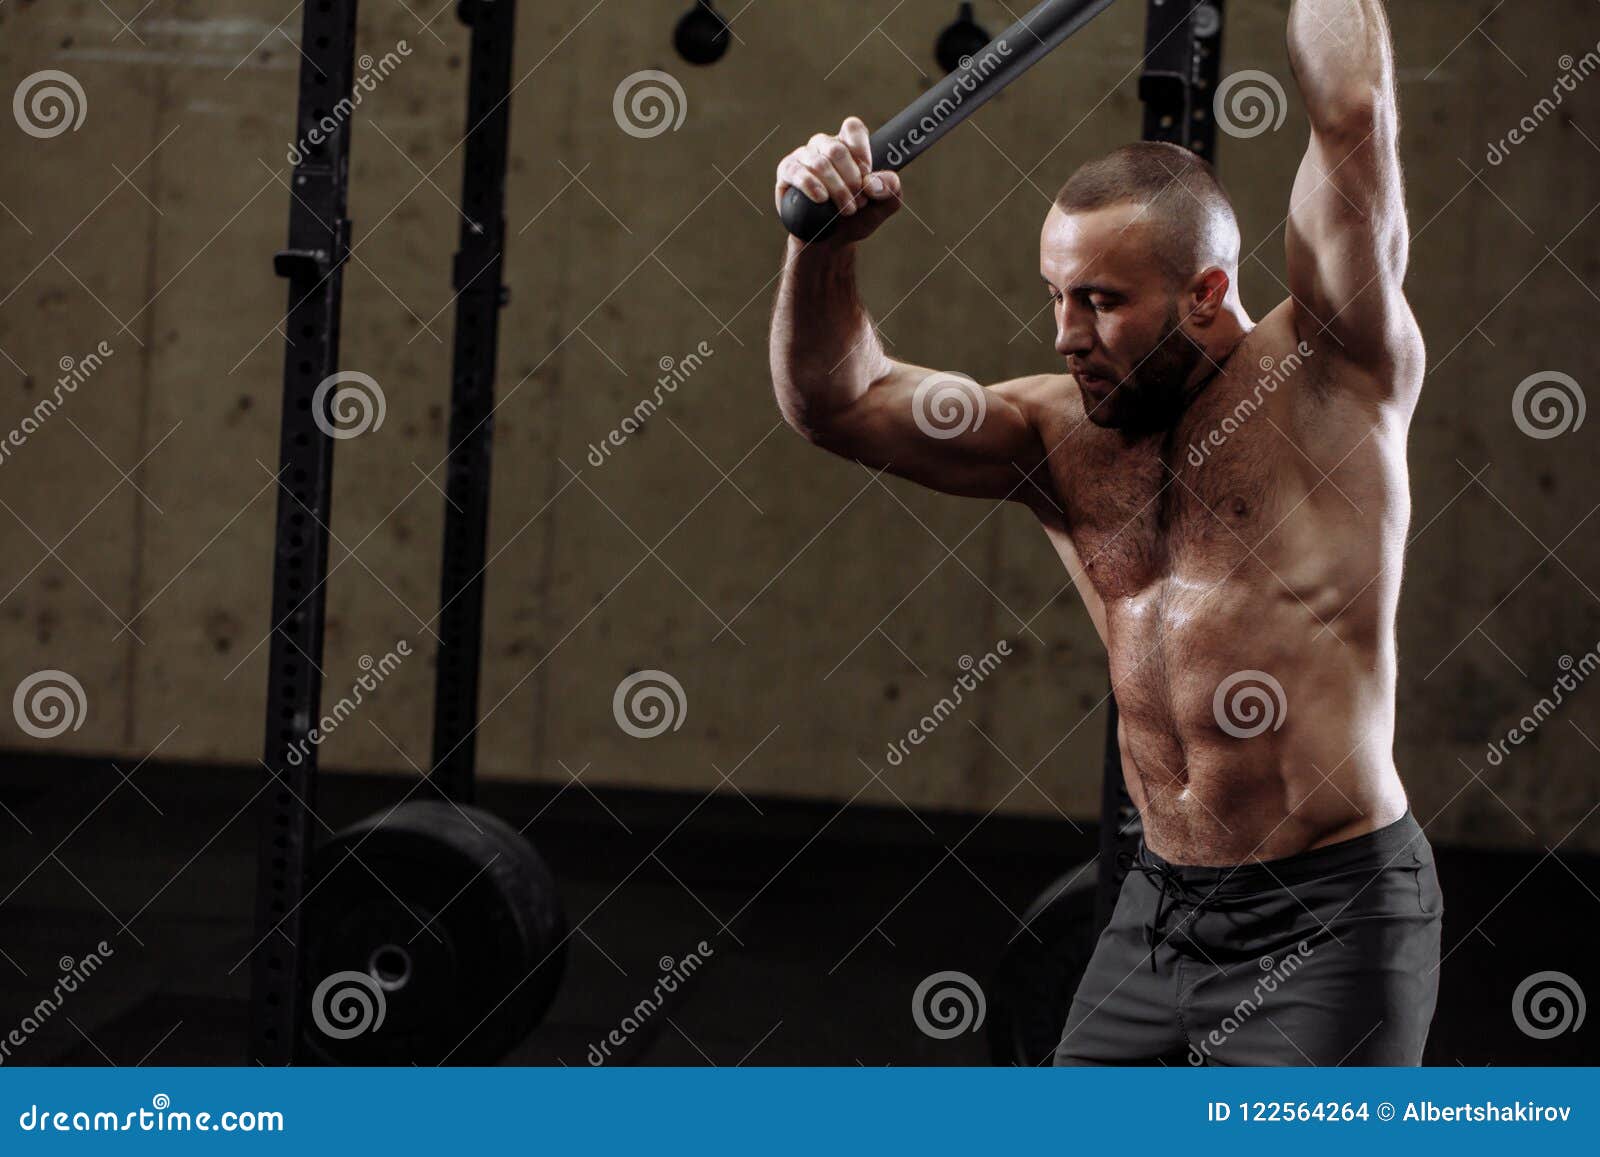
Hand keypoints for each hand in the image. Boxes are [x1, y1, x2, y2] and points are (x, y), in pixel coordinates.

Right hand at [775, 117, 902, 243]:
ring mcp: (803, 157)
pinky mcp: (787, 172)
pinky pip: (797, 172)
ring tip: (846, 210)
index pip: (852, 128)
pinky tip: (821, 199)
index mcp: (848, 145)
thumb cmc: (856, 218)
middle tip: (860, 202)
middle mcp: (824, 146)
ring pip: (820, 163)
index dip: (862, 150)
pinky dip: (811, 186)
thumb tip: (874, 182)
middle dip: (852, 180)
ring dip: (837, 189)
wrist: (831, 242)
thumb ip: (890, 189)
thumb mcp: (883, 205)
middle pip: (837, 149)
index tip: (867, 174)